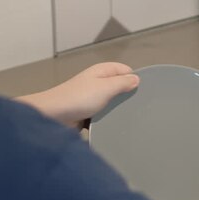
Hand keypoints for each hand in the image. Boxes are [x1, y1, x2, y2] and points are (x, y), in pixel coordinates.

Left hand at [17, 63, 139, 127]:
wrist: (52, 117)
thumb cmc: (79, 98)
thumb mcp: (105, 88)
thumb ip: (122, 82)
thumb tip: (136, 79)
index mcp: (102, 71)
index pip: (125, 70)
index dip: (134, 79)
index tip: (146, 93)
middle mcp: (97, 82)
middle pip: (118, 87)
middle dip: (127, 97)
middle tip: (141, 109)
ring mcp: (90, 99)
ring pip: (110, 104)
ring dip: (116, 111)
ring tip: (130, 121)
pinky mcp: (86, 113)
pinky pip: (101, 116)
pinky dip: (106, 121)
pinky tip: (115, 129)